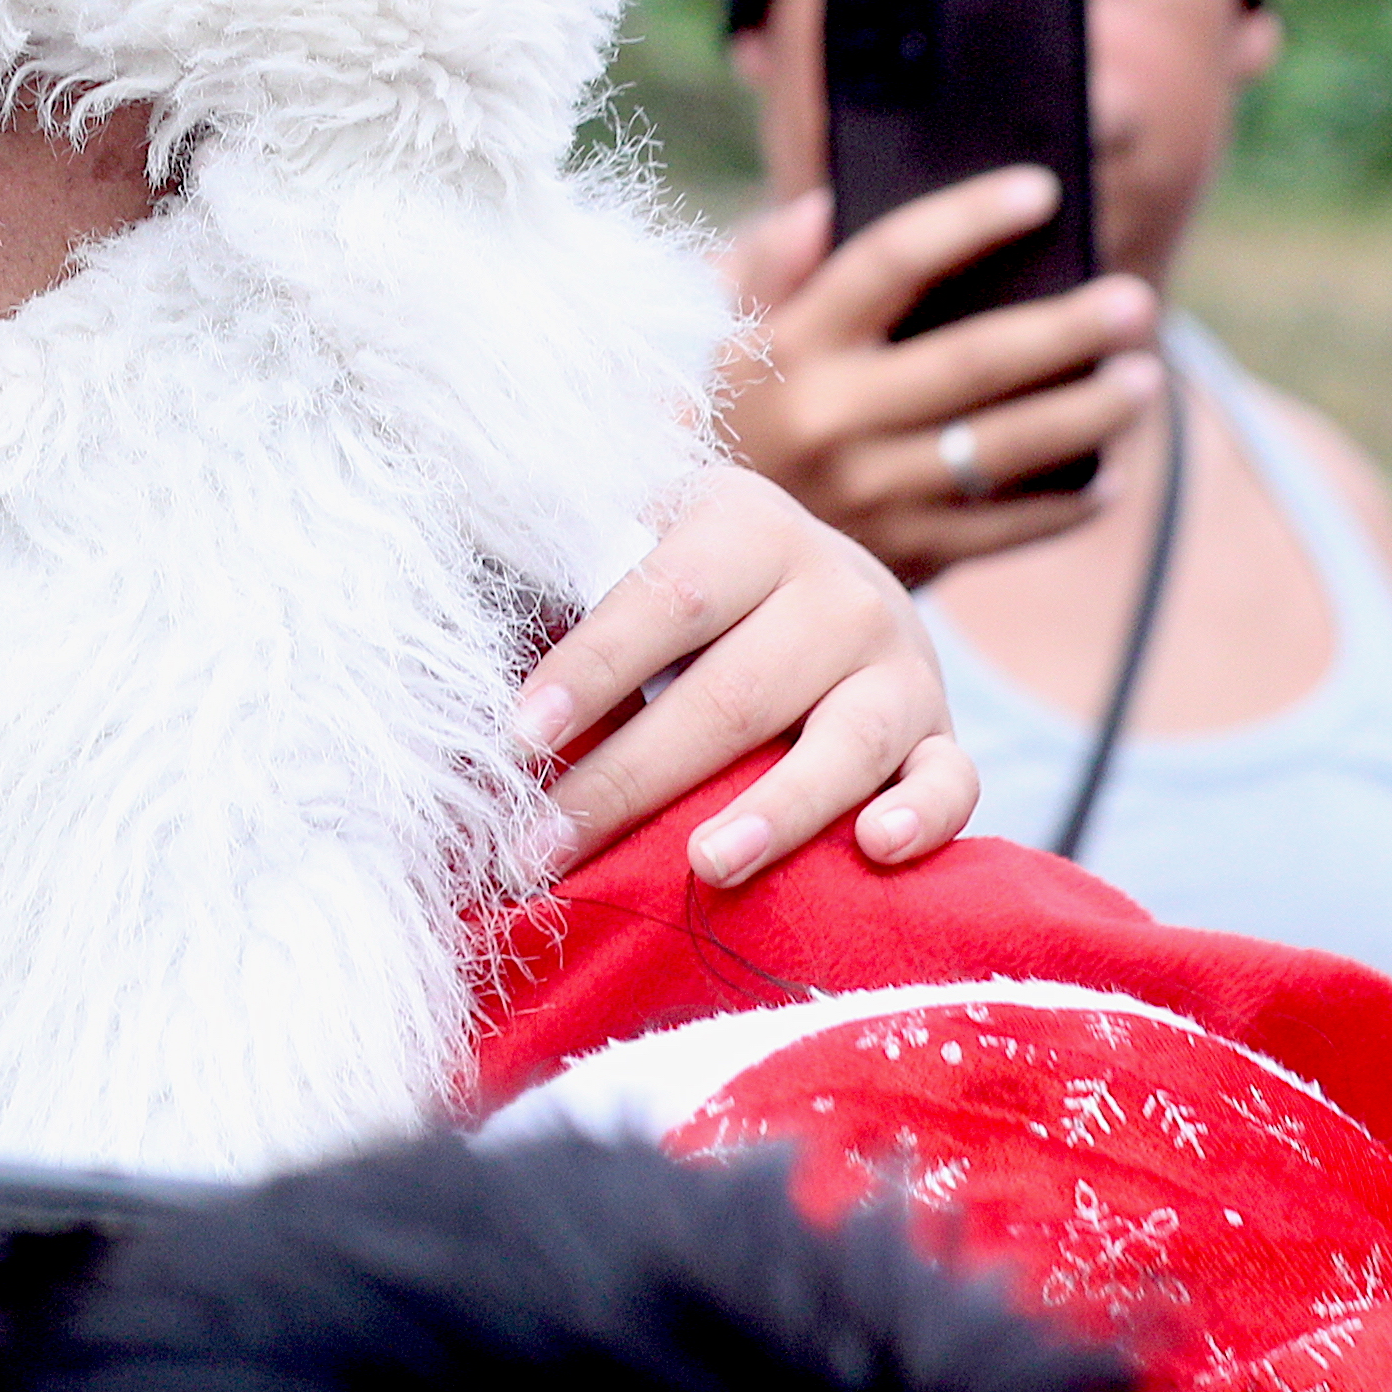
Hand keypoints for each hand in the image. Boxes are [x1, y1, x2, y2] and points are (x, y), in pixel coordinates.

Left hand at [520, 463, 978, 885]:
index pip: (665, 597)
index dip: (590, 668)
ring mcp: (901, 663)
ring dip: (773, 810)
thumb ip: (552, 575)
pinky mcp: (941, 735)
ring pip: (845, 741)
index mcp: (744, 526)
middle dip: (629, 779)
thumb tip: (440, 634)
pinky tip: (873, 850)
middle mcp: (835, 588)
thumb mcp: (625, 551)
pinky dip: (922, 816)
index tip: (517, 738)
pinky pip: (951, 781)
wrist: (813, 582)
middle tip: (542, 850)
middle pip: (734, 691)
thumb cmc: (680, 589)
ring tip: (702, 865)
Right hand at [710, 170, 1162, 583]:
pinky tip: (1108, 476)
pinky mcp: (900, 559)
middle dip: (1067, 327)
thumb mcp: (718, 340)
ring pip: (1004, 447)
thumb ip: (761, 265)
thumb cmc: (728, 423)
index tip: (1043, 190)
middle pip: (973, 359)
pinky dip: (1065, 505)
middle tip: (1135, 302)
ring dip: (1089, 413)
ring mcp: (868, 495)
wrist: (713, 566)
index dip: (968, 219)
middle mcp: (828, 419)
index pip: (889, 261)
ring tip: (1144, 379)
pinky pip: (1004, 529)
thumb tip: (823, 207)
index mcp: (789, 346)